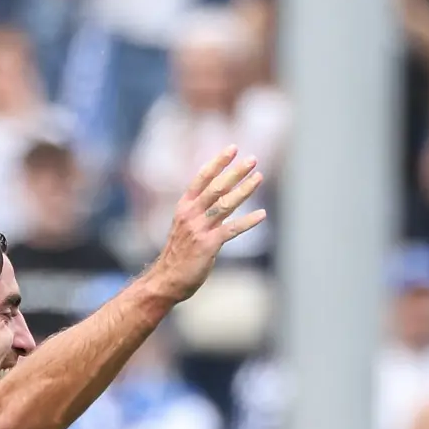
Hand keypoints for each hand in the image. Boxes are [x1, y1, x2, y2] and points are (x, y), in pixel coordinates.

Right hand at [143, 147, 266, 305]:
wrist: (166, 280)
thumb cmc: (178, 253)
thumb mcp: (185, 226)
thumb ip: (201, 210)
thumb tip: (222, 194)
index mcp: (184, 207)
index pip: (202, 179)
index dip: (217, 162)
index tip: (232, 148)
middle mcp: (190, 215)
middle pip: (216, 187)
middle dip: (235, 172)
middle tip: (252, 159)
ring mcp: (199, 230)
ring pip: (225, 204)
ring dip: (244, 190)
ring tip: (259, 177)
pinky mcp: (208, 245)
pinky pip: (231, 230)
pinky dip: (248, 221)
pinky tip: (262, 214)